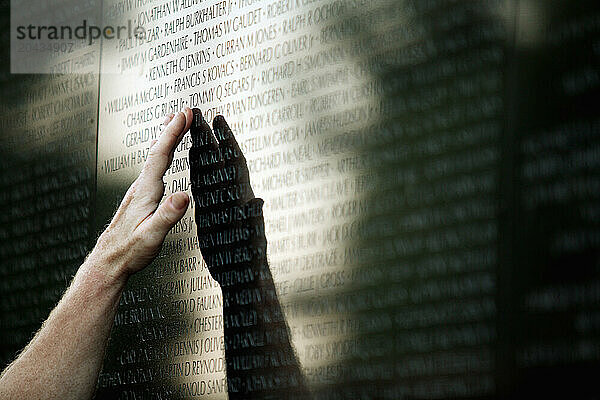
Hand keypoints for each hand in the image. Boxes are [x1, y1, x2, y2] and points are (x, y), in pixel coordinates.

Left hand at [90, 109, 193, 280]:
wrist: (109, 262)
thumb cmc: (130, 251)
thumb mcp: (152, 236)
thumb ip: (168, 215)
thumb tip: (184, 196)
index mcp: (146, 192)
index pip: (160, 155)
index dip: (173, 133)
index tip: (184, 115)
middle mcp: (140, 187)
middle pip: (157, 151)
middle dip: (171, 129)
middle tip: (183, 111)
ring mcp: (139, 192)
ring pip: (154, 157)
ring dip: (165, 138)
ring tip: (173, 123)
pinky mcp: (139, 198)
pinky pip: (153, 167)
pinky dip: (161, 153)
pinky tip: (162, 155)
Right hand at [189, 109, 264, 283]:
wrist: (242, 274)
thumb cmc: (249, 260)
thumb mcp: (251, 243)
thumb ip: (253, 222)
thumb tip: (258, 203)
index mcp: (240, 198)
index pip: (234, 163)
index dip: (228, 141)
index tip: (219, 120)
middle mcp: (231, 195)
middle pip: (219, 160)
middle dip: (211, 136)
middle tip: (199, 114)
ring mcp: (221, 201)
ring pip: (210, 168)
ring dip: (203, 148)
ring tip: (194, 128)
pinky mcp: (212, 211)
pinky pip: (204, 184)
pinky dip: (198, 168)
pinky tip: (192, 158)